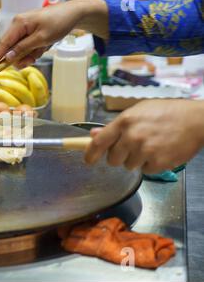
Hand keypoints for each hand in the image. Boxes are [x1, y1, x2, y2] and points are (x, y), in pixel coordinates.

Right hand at [0, 0, 107, 69]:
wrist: (73, 14)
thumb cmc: (58, 23)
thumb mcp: (41, 39)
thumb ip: (23, 49)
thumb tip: (7, 57)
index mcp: (18, 24)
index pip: (2, 44)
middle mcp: (18, 26)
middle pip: (11, 49)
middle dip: (21, 57)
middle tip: (32, 60)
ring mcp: (24, 29)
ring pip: (20, 50)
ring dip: (30, 55)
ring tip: (42, 49)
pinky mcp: (30, 33)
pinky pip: (27, 47)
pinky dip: (35, 51)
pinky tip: (44, 46)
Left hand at [84, 100, 203, 173]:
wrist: (196, 120)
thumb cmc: (166, 112)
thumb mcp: (138, 111)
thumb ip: (116, 125)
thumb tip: (94, 135)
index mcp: (125, 122)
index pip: (99, 143)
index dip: (90, 154)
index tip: (88, 160)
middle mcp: (132, 137)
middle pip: (112, 159)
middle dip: (119, 156)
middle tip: (132, 147)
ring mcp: (145, 151)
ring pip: (128, 166)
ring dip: (136, 160)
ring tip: (150, 146)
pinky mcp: (158, 163)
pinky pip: (145, 171)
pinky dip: (151, 165)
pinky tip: (160, 152)